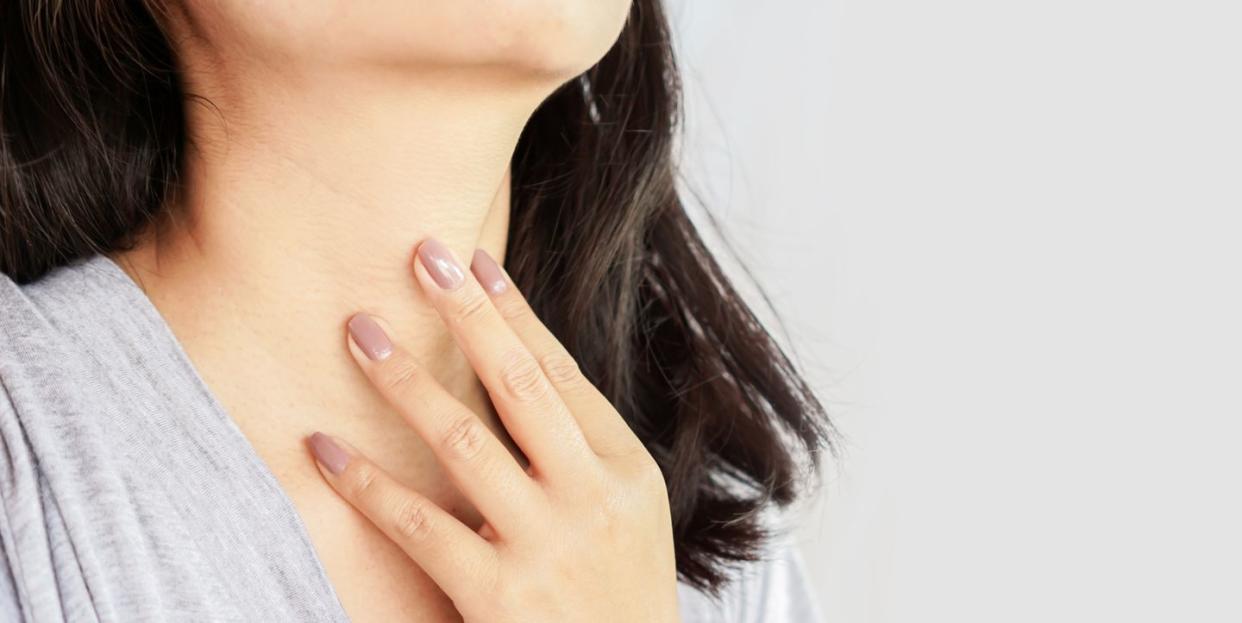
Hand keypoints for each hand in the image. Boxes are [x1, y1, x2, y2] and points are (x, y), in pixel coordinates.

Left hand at [305, 238, 679, 621]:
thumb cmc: (618, 593)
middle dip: (469, 315)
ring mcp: (545, 547)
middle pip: (520, 385)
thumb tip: (515, 366)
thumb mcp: (628, 513)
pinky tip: (325, 447)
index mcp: (627, 469)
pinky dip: (367, 483)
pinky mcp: (496, 597)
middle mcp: (591, 497)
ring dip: (406, 380)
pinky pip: (419, 526)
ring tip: (360, 331)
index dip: (514, 313)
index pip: (562, 372)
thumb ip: (580, 450)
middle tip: (420, 255)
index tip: (473, 261)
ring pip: (464, 442)